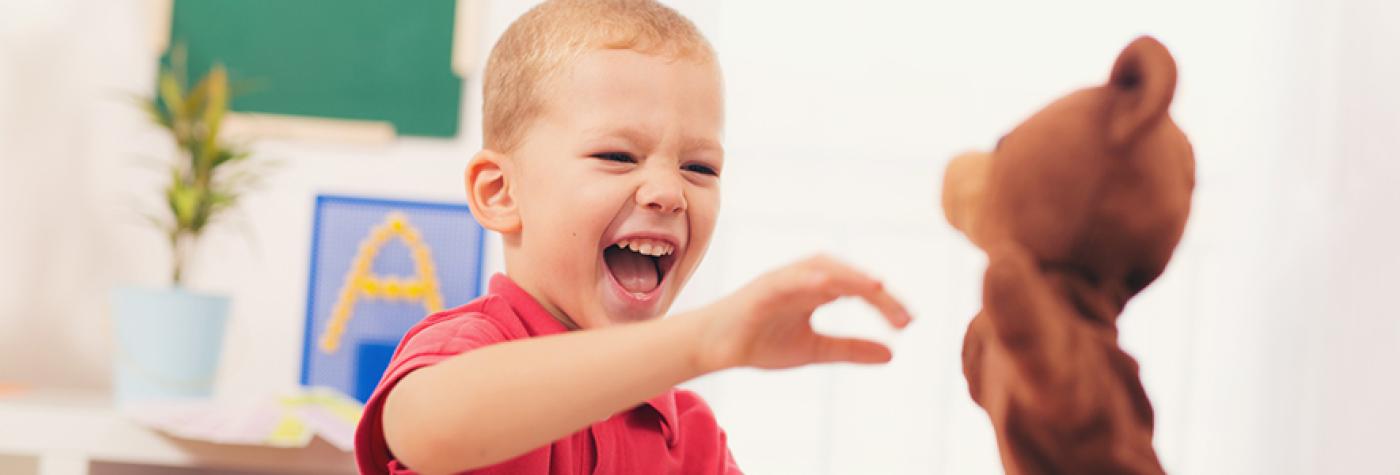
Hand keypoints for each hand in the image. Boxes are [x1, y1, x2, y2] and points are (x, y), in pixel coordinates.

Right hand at [688, 254, 912, 372]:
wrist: (715, 348)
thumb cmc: (760, 342)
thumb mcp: (815, 350)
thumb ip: (851, 348)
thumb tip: (892, 354)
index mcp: (818, 290)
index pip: (859, 290)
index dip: (886, 304)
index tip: (908, 324)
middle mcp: (804, 279)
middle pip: (849, 277)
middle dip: (877, 294)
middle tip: (903, 318)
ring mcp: (784, 280)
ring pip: (823, 269)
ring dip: (851, 276)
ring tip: (878, 288)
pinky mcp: (762, 289)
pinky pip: (788, 279)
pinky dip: (808, 278)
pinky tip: (829, 284)